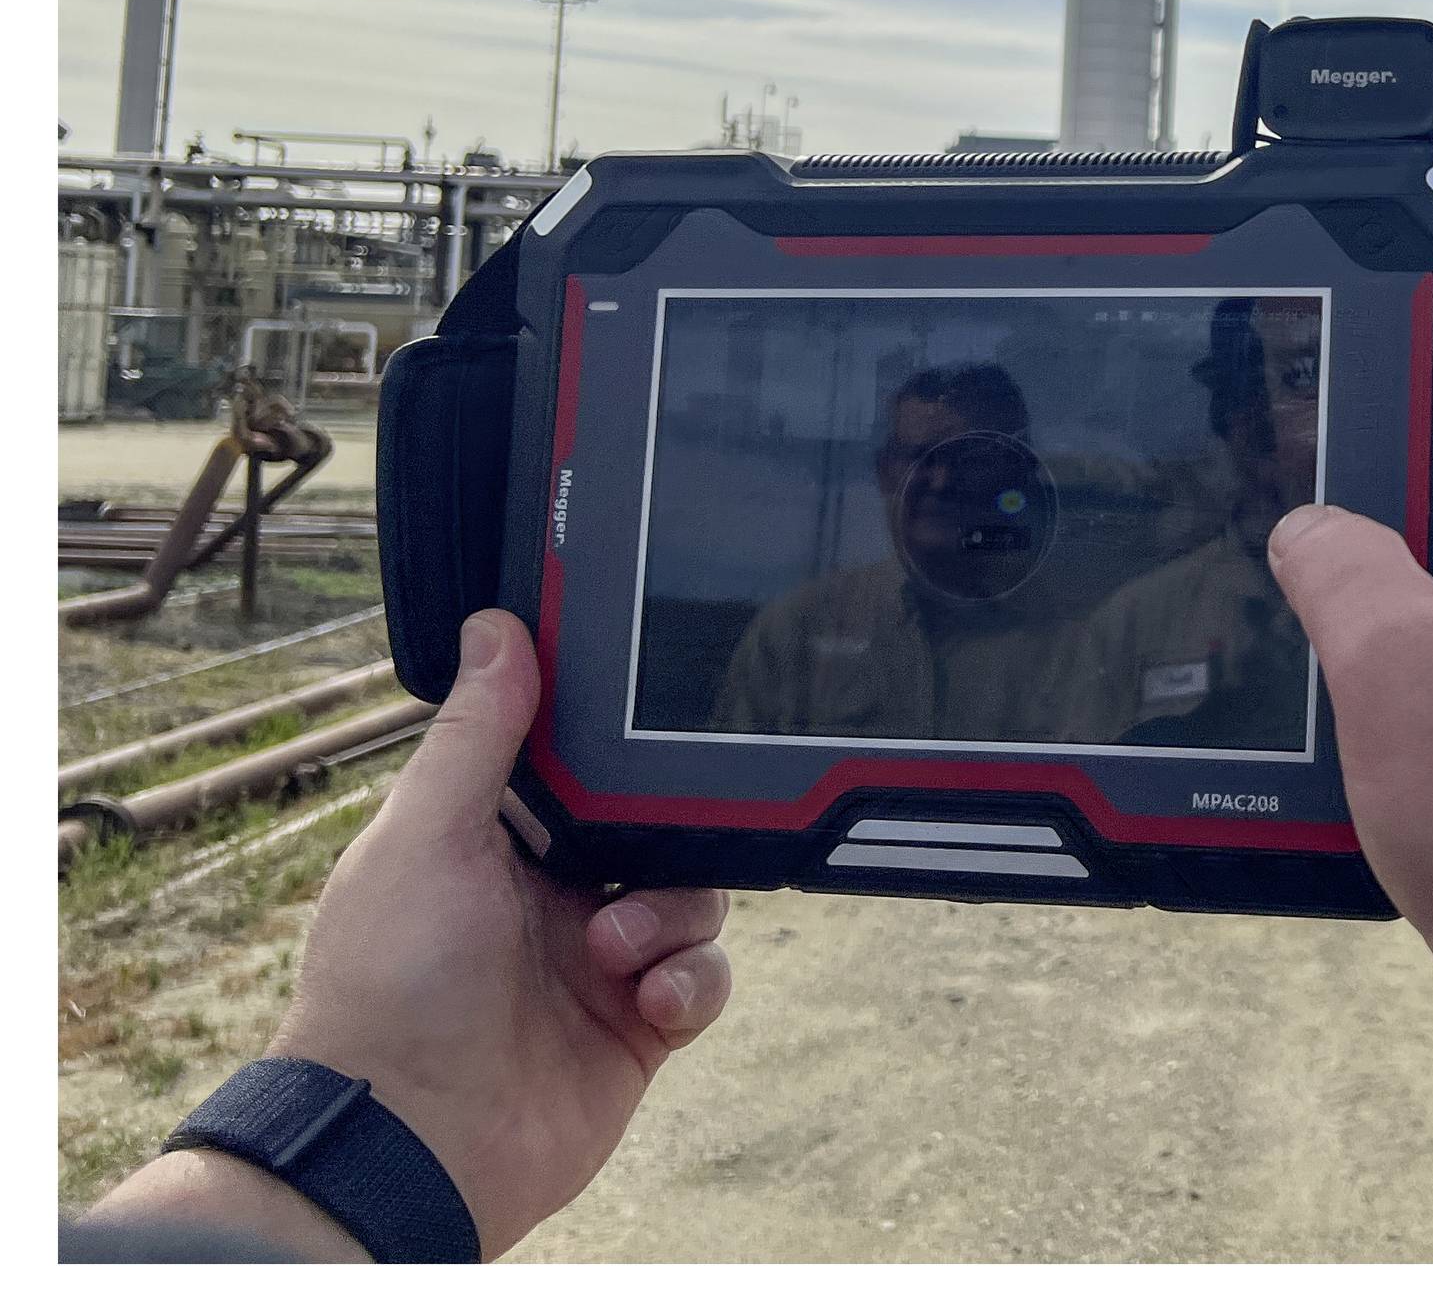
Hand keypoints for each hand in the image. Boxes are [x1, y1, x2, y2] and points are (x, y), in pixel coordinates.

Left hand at [260, 609, 731, 1255]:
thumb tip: (498, 625)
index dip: (617, 742)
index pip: (583, 764)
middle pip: (658, 823)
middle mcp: (554, 894)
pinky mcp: (641, 1023)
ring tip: (615, 951)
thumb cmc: (390, 986)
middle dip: (667, 832)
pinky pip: (707, 976)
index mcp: (498, 840)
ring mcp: (602, 961)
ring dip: (670, 914)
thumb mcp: (426, 837)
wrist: (412, 1142)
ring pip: (695, 893)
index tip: (653, 712)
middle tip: (636, 851)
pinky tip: (648, 999)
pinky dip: (691, 980)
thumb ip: (477, 734)